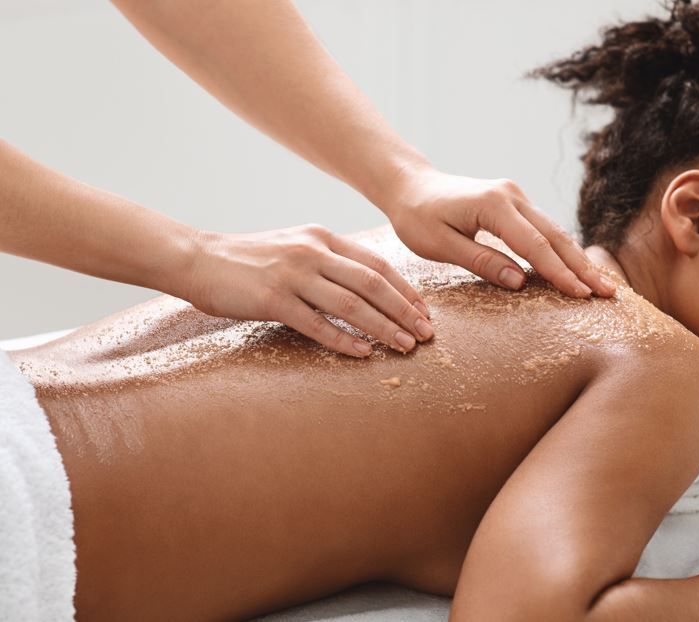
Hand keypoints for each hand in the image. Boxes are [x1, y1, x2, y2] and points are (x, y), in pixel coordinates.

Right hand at [180, 224, 433, 356]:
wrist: (198, 259)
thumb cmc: (250, 258)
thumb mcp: (296, 245)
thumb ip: (329, 259)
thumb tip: (368, 284)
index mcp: (323, 238)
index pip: (377, 264)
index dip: (405, 289)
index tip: (425, 310)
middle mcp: (313, 252)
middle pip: (373, 284)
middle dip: (404, 311)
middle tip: (426, 333)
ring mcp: (293, 275)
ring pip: (352, 305)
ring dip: (383, 328)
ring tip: (404, 346)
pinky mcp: (273, 299)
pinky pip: (318, 324)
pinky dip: (344, 341)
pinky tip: (364, 354)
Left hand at [383, 165, 615, 298]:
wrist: (410, 186)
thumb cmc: (417, 218)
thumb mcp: (440, 246)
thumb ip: (481, 262)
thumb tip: (520, 282)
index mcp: (493, 205)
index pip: (534, 245)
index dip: (559, 273)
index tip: (581, 295)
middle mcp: (512, 195)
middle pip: (555, 236)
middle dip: (583, 267)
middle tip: (609, 293)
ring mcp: (516, 196)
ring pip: (555, 232)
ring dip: (579, 260)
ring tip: (604, 285)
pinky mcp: (516, 202)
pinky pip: (545, 229)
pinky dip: (563, 250)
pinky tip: (579, 269)